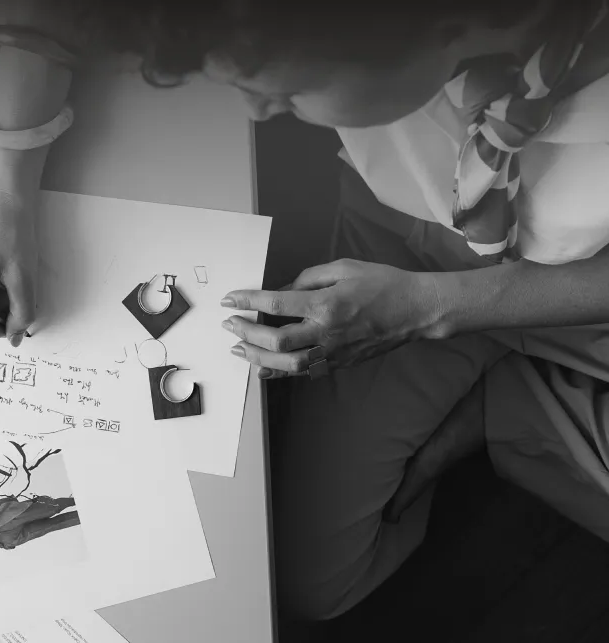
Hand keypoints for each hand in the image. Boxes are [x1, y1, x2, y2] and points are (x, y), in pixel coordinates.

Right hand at [0, 188, 38, 346]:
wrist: (8, 203)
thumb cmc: (13, 236)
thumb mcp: (24, 281)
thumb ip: (21, 315)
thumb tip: (15, 339)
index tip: (12, 321)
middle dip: (0, 318)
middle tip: (20, 298)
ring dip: (3, 305)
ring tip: (18, 283)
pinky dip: (1, 295)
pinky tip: (13, 278)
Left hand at [220, 258, 441, 377]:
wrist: (415, 311)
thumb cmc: (382, 283)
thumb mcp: (343, 268)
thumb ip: (308, 279)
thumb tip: (280, 291)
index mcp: (326, 304)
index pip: (277, 303)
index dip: (249, 300)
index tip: (230, 299)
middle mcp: (326, 332)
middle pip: (276, 340)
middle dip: (247, 332)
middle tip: (229, 325)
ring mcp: (332, 352)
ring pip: (287, 364)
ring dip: (258, 357)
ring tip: (238, 349)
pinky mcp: (338, 364)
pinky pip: (302, 372)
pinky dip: (279, 371)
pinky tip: (262, 366)